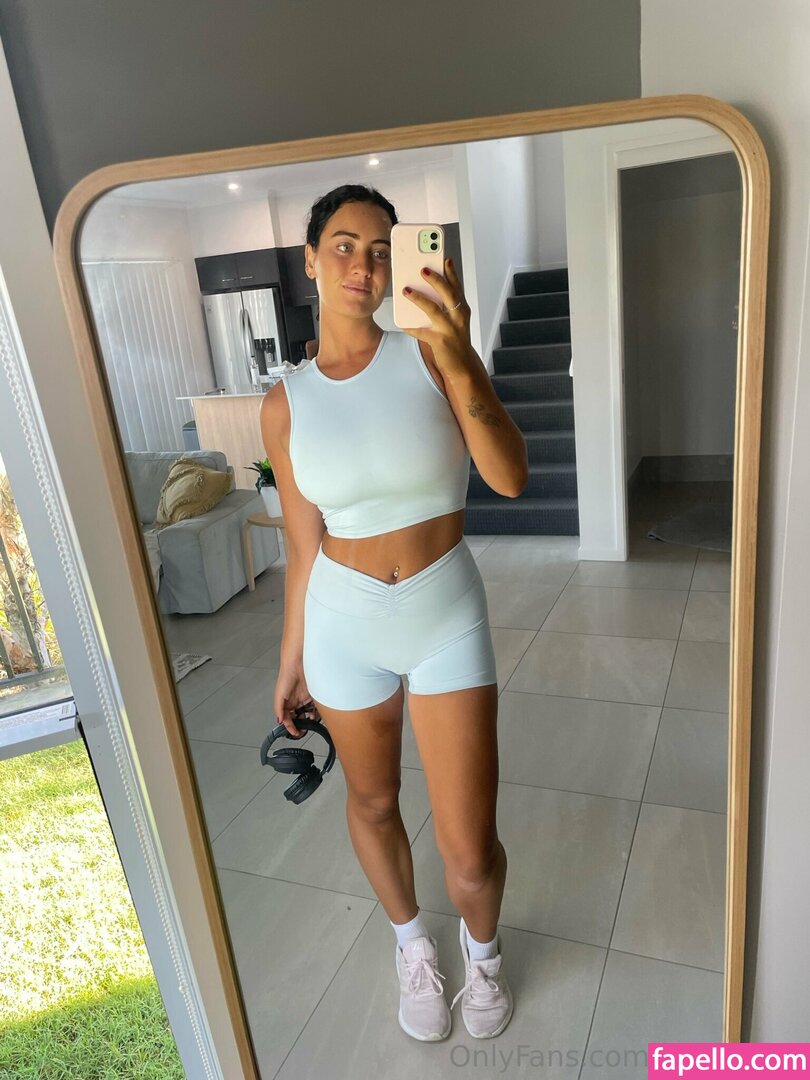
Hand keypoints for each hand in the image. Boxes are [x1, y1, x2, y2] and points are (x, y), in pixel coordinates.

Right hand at [273, 664, 320, 737]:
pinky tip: (315, 713)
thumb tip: (279, 720)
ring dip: (309, 718)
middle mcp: (294, 702)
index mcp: (285, 703)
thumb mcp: (279, 694)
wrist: (298, 664)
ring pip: (307, 712)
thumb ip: (279, 708)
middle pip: (298, 717)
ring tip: (311, 721)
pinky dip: (315, 711)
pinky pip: (314, 706)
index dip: (290, 727)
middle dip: (301, 724)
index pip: (287, 719)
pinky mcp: (311, 695)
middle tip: (305, 730)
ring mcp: (303, 698)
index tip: (295, 733)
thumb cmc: (286, 676)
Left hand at [401, 258, 475, 379]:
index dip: (451, 272)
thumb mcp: (455, 321)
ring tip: (406, 290)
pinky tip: (402, 324)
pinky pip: (422, 332)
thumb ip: (445, 306)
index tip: (445, 259)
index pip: (457, 287)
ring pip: (434, 310)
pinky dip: (412, 327)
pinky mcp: (441, 342)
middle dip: (436, 280)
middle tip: (423, 270)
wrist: (463, 366)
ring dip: (419, 299)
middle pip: (448, 294)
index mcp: (462, 309)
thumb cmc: (456, 340)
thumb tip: (426, 291)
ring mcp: (450, 330)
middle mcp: (458, 317)